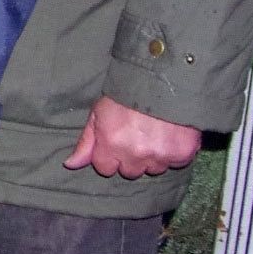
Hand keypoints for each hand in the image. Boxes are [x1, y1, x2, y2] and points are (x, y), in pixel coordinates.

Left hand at [65, 95, 201, 177]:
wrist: (161, 81)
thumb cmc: (124, 95)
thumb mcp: (97, 114)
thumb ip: (86, 142)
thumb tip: (70, 164)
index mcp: (111, 144)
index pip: (105, 169)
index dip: (109, 157)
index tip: (115, 144)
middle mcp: (135, 154)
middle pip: (130, 172)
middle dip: (131, 159)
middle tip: (136, 139)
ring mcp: (160, 156)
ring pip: (154, 169)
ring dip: (153, 157)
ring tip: (153, 135)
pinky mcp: (182, 154)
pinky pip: (175, 163)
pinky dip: (173, 153)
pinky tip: (170, 136)